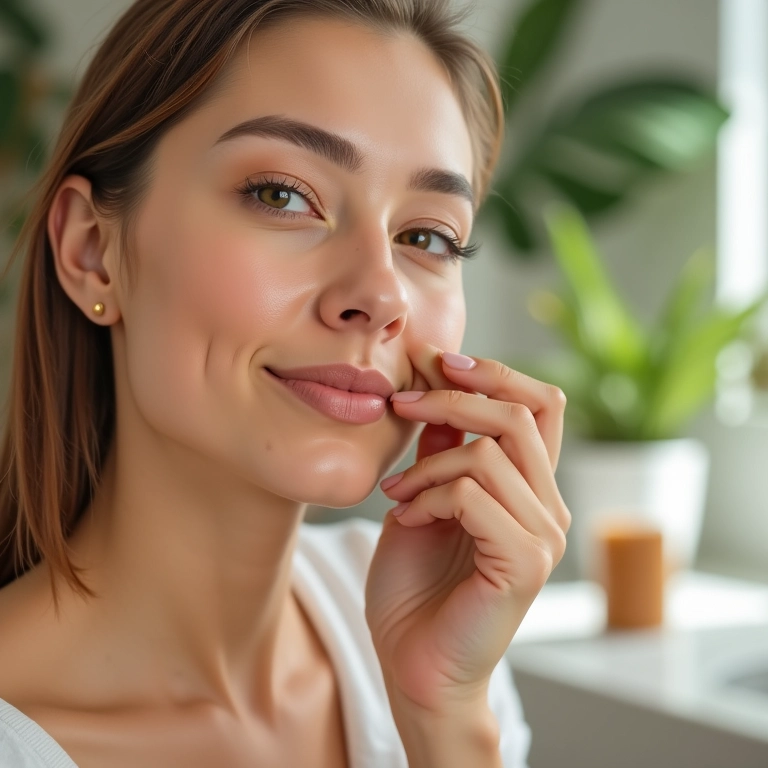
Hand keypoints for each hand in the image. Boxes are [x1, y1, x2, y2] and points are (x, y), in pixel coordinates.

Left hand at [365, 346, 569, 714]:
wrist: (413, 665)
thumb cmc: (415, 587)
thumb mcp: (423, 498)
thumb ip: (440, 450)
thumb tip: (436, 389)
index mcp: (530, 487)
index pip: (540, 404)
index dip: (494, 372)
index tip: (438, 360)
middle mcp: (548, 506)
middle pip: (519, 413)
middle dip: (453, 396)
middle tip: (401, 401)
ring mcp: (543, 536)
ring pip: (490, 452)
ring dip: (428, 463)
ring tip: (397, 492)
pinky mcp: (524, 563)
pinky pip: (473, 496)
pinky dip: (430, 497)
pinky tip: (408, 519)